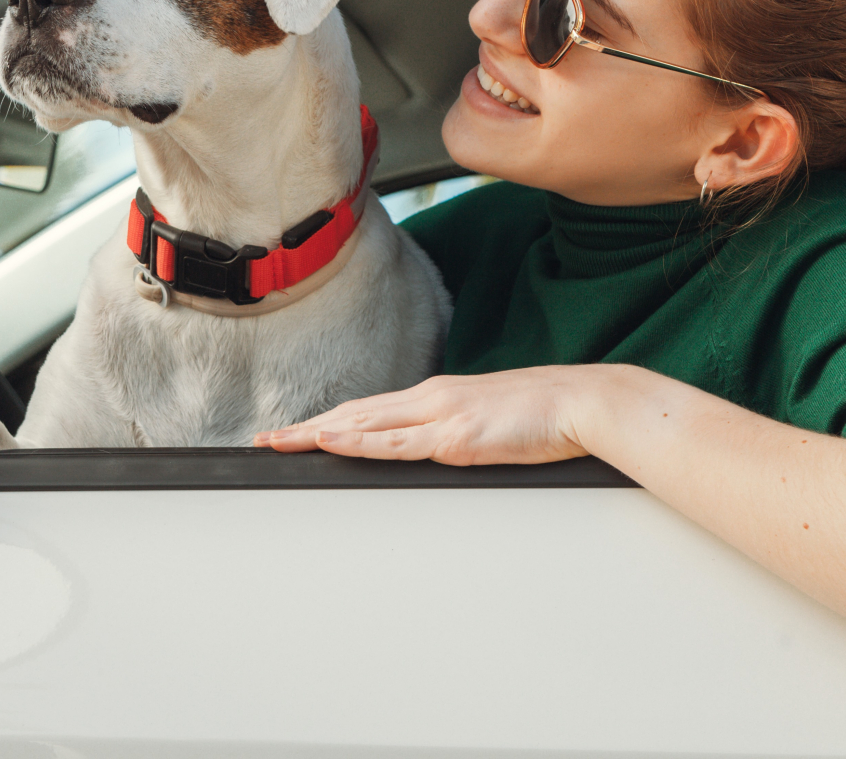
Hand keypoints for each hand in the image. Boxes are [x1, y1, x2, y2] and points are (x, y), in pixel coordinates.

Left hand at [253, 367, 597, 464]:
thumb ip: (455, 433)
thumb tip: (434, 449)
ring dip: (314, 433)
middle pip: (353, 413)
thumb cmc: (544, 415)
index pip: (368, 409)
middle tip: (264, 440)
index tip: (293, 430)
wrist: (581, 401)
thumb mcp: (488, 422)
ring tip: (276, 442)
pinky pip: (395, 442)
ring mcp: (440, 414)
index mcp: (436, 396)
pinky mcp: (454, 436)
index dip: (327, 420)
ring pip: (363, 423)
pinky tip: (328, 441)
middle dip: (305, 427)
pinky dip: (357, 441)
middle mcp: (429, 398)